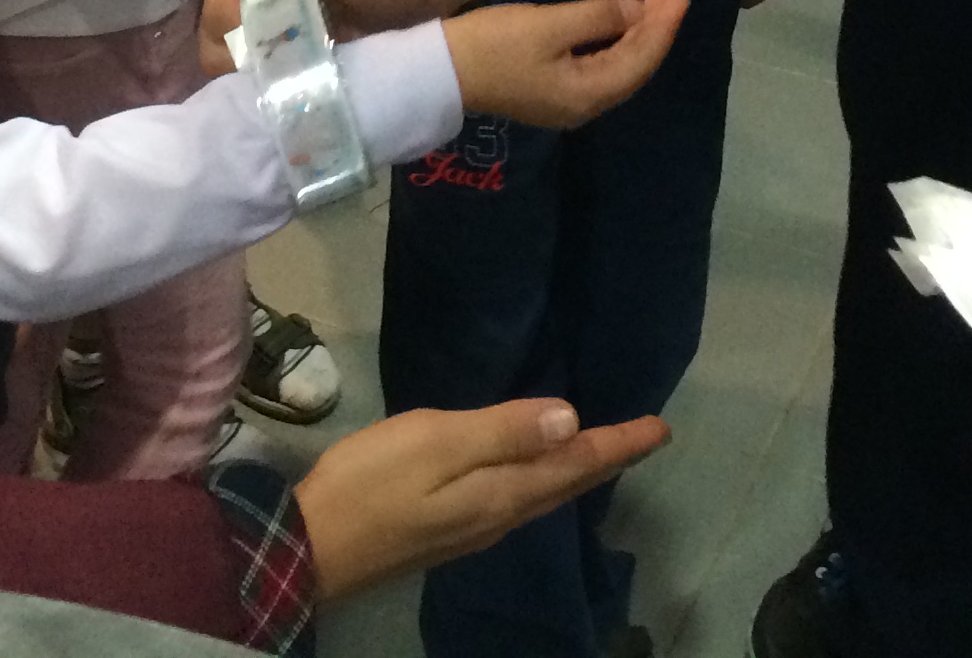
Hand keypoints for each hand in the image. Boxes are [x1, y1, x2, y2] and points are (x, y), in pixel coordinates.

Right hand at [201, 0, 458, 71]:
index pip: (214, 20)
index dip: (245, 44)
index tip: (288, 55)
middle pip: (219, 51)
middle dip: (254, 70)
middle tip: (300, 79)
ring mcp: (258, 25)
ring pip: (236, 72)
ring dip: (268, 86)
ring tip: (306, 90)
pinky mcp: (280, 53)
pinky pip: (261, 82)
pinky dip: (280, 92)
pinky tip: (308, 96)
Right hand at [293, 399, 667, 601]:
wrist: (310, 549)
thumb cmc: (371, 484)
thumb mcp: (435, 442)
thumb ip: (502, 431)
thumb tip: (572, 421)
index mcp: (502, 493)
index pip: (575, 464)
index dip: (618, 444)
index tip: (661, 428)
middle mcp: (498, 518)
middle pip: (564, 486)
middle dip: (607, 459)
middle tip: (644, 438)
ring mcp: (472, 531)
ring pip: (542, 498)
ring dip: (576, 472)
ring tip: (599, 453)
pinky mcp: (447, 534)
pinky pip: (516, 503)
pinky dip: (541, 482)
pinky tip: (531, 476)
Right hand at [445, 0, 687, 125]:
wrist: (438, 71)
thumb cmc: (493, 44)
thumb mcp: (549, 25)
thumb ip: (598, 17)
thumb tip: (639, 11)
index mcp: (587, 94)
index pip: (640, 59)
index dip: (663, 26)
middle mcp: (584, 105)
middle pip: (634, 65)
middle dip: (656, 27)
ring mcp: (567, 100)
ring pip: (619, 66)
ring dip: (640, 32)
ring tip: (658, 0)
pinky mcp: (552, 89)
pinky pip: (601, 66)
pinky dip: (618, 41)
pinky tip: (624, 20)